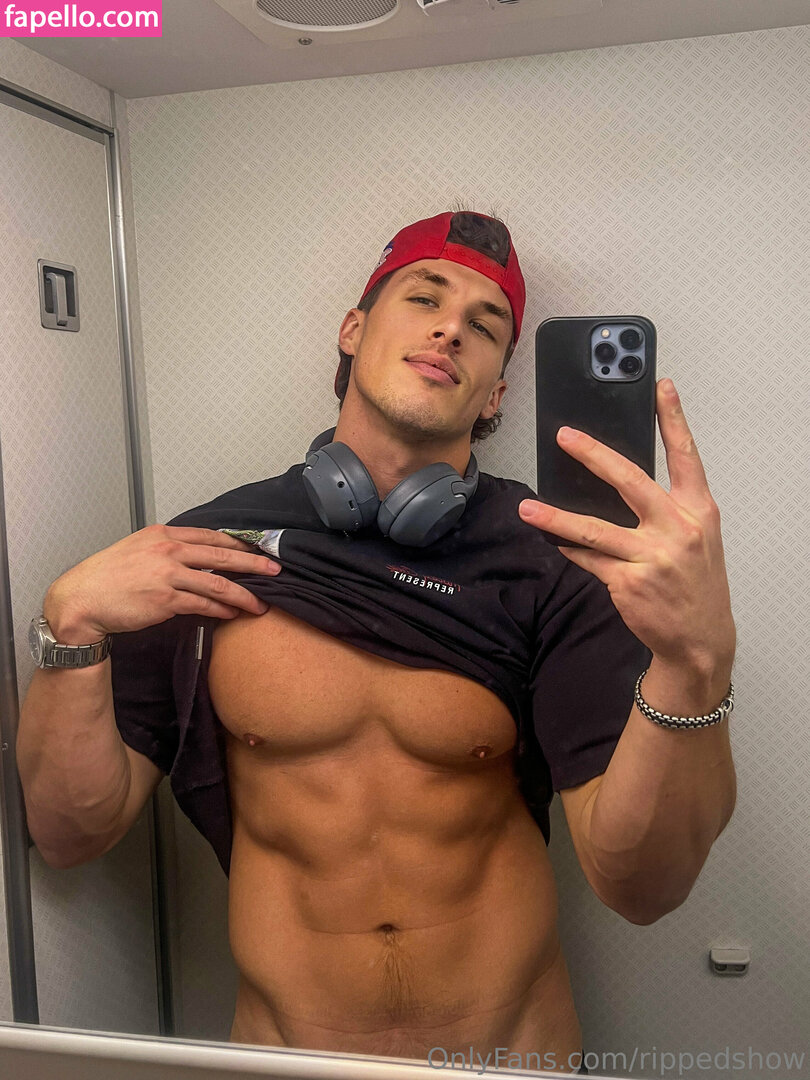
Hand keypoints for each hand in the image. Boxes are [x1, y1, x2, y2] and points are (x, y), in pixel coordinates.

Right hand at [43, 525, 280, 640]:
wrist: (82, 599)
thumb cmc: (107, 576)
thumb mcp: (137, 549)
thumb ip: (166, 550)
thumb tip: (194, 557)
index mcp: (163, 534)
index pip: (211, 536)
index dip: (238, 544)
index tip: (258, 549)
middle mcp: (169, 550)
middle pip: (223, 555)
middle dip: (254, 564)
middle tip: (276, 570)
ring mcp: (168, 574)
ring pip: (218, 582)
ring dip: (244, 594)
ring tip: (261, 603)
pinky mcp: (166, 600)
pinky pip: (203, 604)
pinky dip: (222, 609)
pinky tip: (233, 613)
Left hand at [518, 379, 735, 675]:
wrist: (701, 641)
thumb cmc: (696, 584)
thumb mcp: (698, 539)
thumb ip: (669, 508)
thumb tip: (619, 479)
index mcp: (699, 511)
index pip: (686, 456)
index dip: (674, 419)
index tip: (661, 386)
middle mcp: (678, 530)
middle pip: (630, 482)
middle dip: (594, 455)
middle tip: (565, 436)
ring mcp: (653, 558)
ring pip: (594, 530)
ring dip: (555, 519)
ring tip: (528, 508)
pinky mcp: (629, 583)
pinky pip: (589, 560)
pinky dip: (569, 550)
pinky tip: (552, 541)